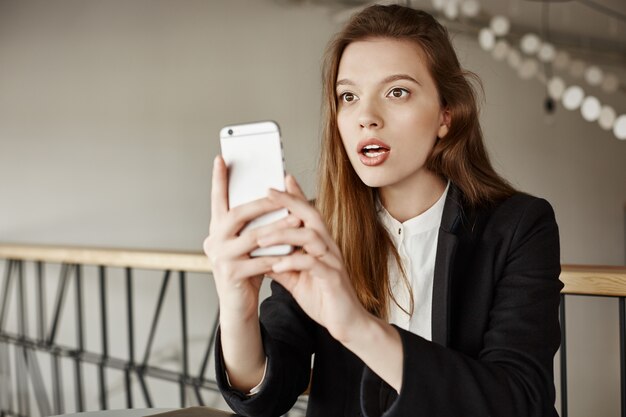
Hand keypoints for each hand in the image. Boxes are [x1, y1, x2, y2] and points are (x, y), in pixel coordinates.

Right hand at [203, 156, 301, 323]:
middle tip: (282, 192)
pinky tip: (294, 250)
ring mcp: (220, 258)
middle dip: (262, 202)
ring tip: (297, 219)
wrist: (238, 307)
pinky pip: (260, 260)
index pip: (217, 199)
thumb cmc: (246, 271)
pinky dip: (279, 255)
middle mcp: (213, 240)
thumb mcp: (249, 244)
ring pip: (253, 236)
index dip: (219, 179)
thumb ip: (254, 223)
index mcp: (216, 229)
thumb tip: (274, 196)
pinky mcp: (231, 275)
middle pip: (237, 214)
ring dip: (278, 227)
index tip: (221, 157)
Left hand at [261, 175, 369, 342]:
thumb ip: (280, 264)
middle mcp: (328, 247)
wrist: (346, 323)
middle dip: (290, 201)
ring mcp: (332, 261)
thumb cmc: (323, 297)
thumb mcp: (295, 279)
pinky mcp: (333, 279)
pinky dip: (293, 262)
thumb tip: (256, 254)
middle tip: (268, 192)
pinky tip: (277, 265)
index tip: (278, 181)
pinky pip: (313, 264)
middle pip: (311, 215)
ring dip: (284, 234)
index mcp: (320, 244)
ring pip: (310, 236)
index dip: (294, 196)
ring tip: (261, 238)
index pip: (307, 214)